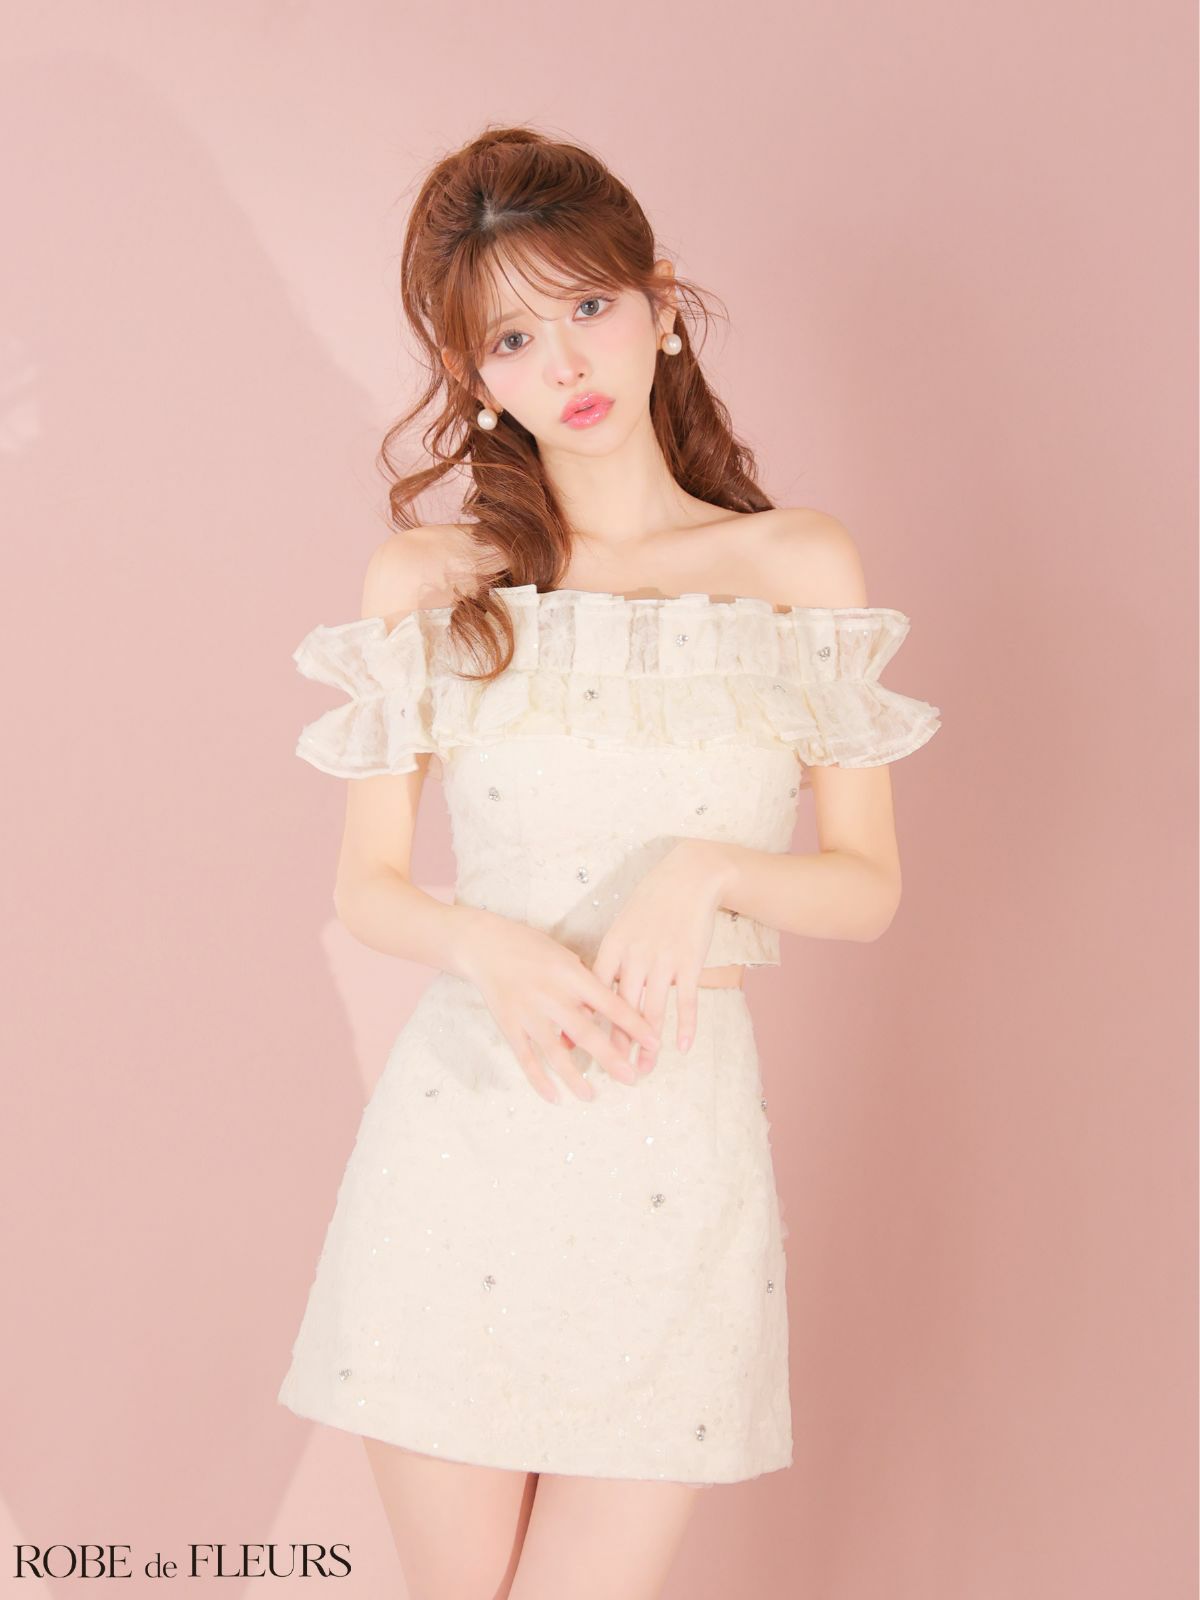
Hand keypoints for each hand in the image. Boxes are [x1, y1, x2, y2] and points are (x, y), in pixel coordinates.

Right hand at [456, 909, 660, 1103]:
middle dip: (610, 1058)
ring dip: (574, 1077)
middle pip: (585, 1032)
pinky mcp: (508, 1025)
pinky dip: (539, 1080)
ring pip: (555, 1051)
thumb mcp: (565, 956)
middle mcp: (551, 995)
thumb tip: (609, 1013)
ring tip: (591, 1097)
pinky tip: (554, 1097)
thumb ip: (586, 984)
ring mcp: (528, 1013)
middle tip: (632, 1078)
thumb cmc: (532, 948)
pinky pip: (526, 1058)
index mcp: (571, 975)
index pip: (610, 1003)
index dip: (634, 1024)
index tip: (654, 1043)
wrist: (485, 945)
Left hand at [591, 839, 729, 1065]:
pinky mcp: (690, 962)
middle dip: (616, 1044)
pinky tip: (681, 1047)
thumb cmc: (652, 902)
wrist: (689, 876)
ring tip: (643, 1069)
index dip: (585, 1021)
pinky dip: (685, 1025)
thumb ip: (611, 957)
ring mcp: (664, 960)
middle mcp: (635, 956)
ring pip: (653, 1011)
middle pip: (622, 1009)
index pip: (594, 993)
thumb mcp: (622, 925)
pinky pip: (687, 1000)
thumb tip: (592, 987)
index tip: (576, 1046)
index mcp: (613, 946)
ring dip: (648, 1045)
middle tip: (611, 1071)